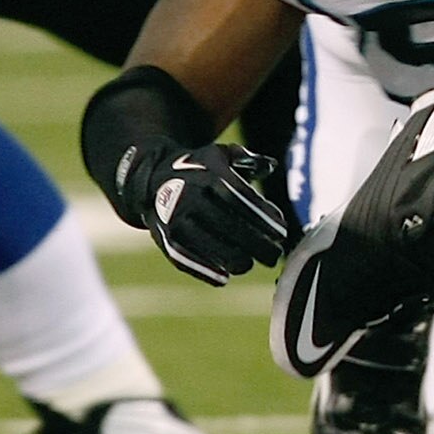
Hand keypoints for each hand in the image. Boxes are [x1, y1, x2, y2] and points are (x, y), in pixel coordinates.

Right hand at [119, 141, 293, 286]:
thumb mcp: (221, 155)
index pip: (242, 199)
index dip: (264, 218)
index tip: (282, 233)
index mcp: (209, 174)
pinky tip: (224, 278)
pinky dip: (205, 271)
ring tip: (250, 264)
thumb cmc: (199, 169)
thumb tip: (270, 166)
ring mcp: (175, 218)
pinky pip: (187, 259)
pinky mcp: (164, 238)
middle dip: (258, 244)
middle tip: (275, 255)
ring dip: (235, 260)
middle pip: (230, 226)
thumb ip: (249, 160)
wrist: (152, 178)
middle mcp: (190, 195)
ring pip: (210, 246)